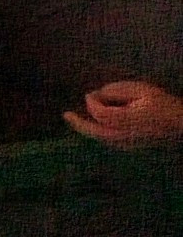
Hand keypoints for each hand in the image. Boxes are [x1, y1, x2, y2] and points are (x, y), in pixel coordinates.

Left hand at [65, 81, 182, 145]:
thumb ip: (115, 91)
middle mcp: (128, 135)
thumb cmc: (159, 102)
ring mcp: (129, 144)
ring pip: (101, 139)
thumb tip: (95, 96)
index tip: (91, 94)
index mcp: (131, 120)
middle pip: (97, 133)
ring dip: (87, 129)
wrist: (178, 122)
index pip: (102, 115)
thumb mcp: (138, 89)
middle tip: (65, 115)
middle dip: (80, 124)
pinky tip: (90, 124)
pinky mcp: (129, 146)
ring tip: (74, 119)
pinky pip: (108, 140)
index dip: (92, 103)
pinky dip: (96, 132)